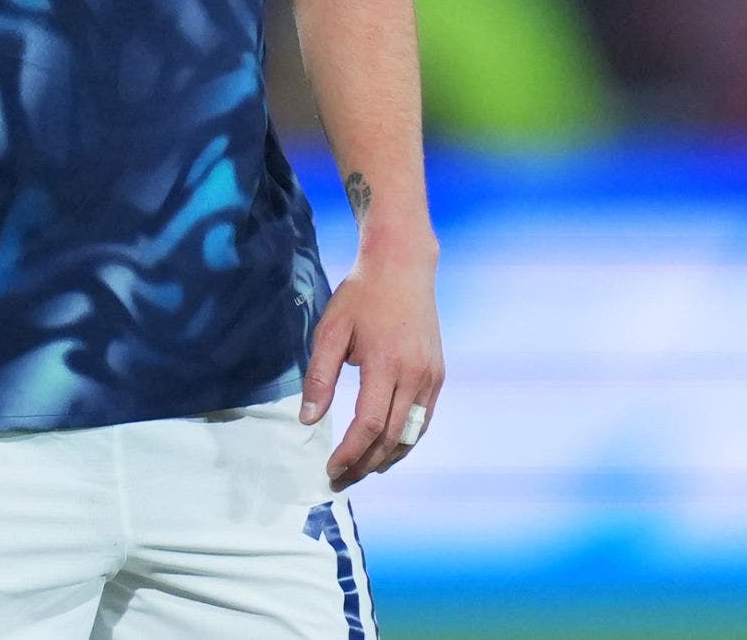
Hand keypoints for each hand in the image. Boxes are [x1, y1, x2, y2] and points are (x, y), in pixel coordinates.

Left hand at [300, 243, 443, 490]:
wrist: (402, 266)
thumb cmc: (361, 296)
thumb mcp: (331, 330)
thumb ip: (320, 377)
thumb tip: (308, 420)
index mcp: (385, 363)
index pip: (369, 425)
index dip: (350, 453)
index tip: (330, 469)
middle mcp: (414, 374)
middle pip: (391, 437)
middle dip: (364, 464)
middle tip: (340, 479)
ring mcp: (431, 376)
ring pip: (411, 434)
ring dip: (386, 459)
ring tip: (361, 471)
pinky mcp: (438, 374)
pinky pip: (423, 419)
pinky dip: (406, 441)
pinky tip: (387, 449)